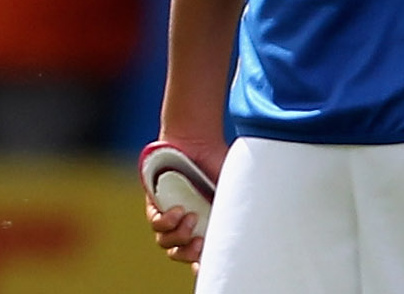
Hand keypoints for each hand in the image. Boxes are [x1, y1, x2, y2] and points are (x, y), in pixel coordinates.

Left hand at [143, 136, 224, 265]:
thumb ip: (235, 213)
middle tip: (200, 242)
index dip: (201, 264)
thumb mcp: (232, 192)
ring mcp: (170, 214)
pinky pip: (156, 224)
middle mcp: (186, 222)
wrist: (200, 139)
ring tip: (191, 217)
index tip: (206, 264)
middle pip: (181, 253)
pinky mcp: (155, 202)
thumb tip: (248, 236)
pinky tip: (178, 210)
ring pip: (166, 243)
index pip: (199, 255)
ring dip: (179, 236)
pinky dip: (167, 222)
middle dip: (189, 253)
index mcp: (205, 224)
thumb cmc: (218, 162)